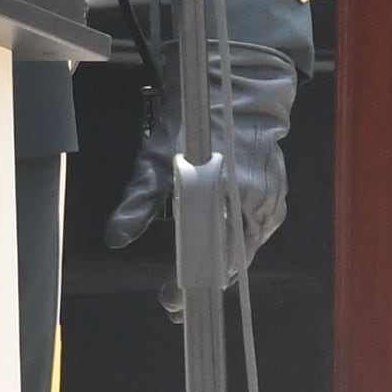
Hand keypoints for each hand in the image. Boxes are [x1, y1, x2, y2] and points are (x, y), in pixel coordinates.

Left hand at [104, 42, 295, 312]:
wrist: (235, 90)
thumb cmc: (193, 125)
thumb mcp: (157, 159)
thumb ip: (139, 201)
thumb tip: (115, 238)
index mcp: (226, 198)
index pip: (210, 258)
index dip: (189, 283)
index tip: (170, 302)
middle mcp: (254, 205)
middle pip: (232, 259)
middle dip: (204, 281)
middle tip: (177, 300)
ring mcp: (270, 201)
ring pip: (246, 247)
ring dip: (223, 266)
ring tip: (196, 282)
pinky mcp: (276, 195)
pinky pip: (258, 231)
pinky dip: (238, 245)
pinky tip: (222, 252)